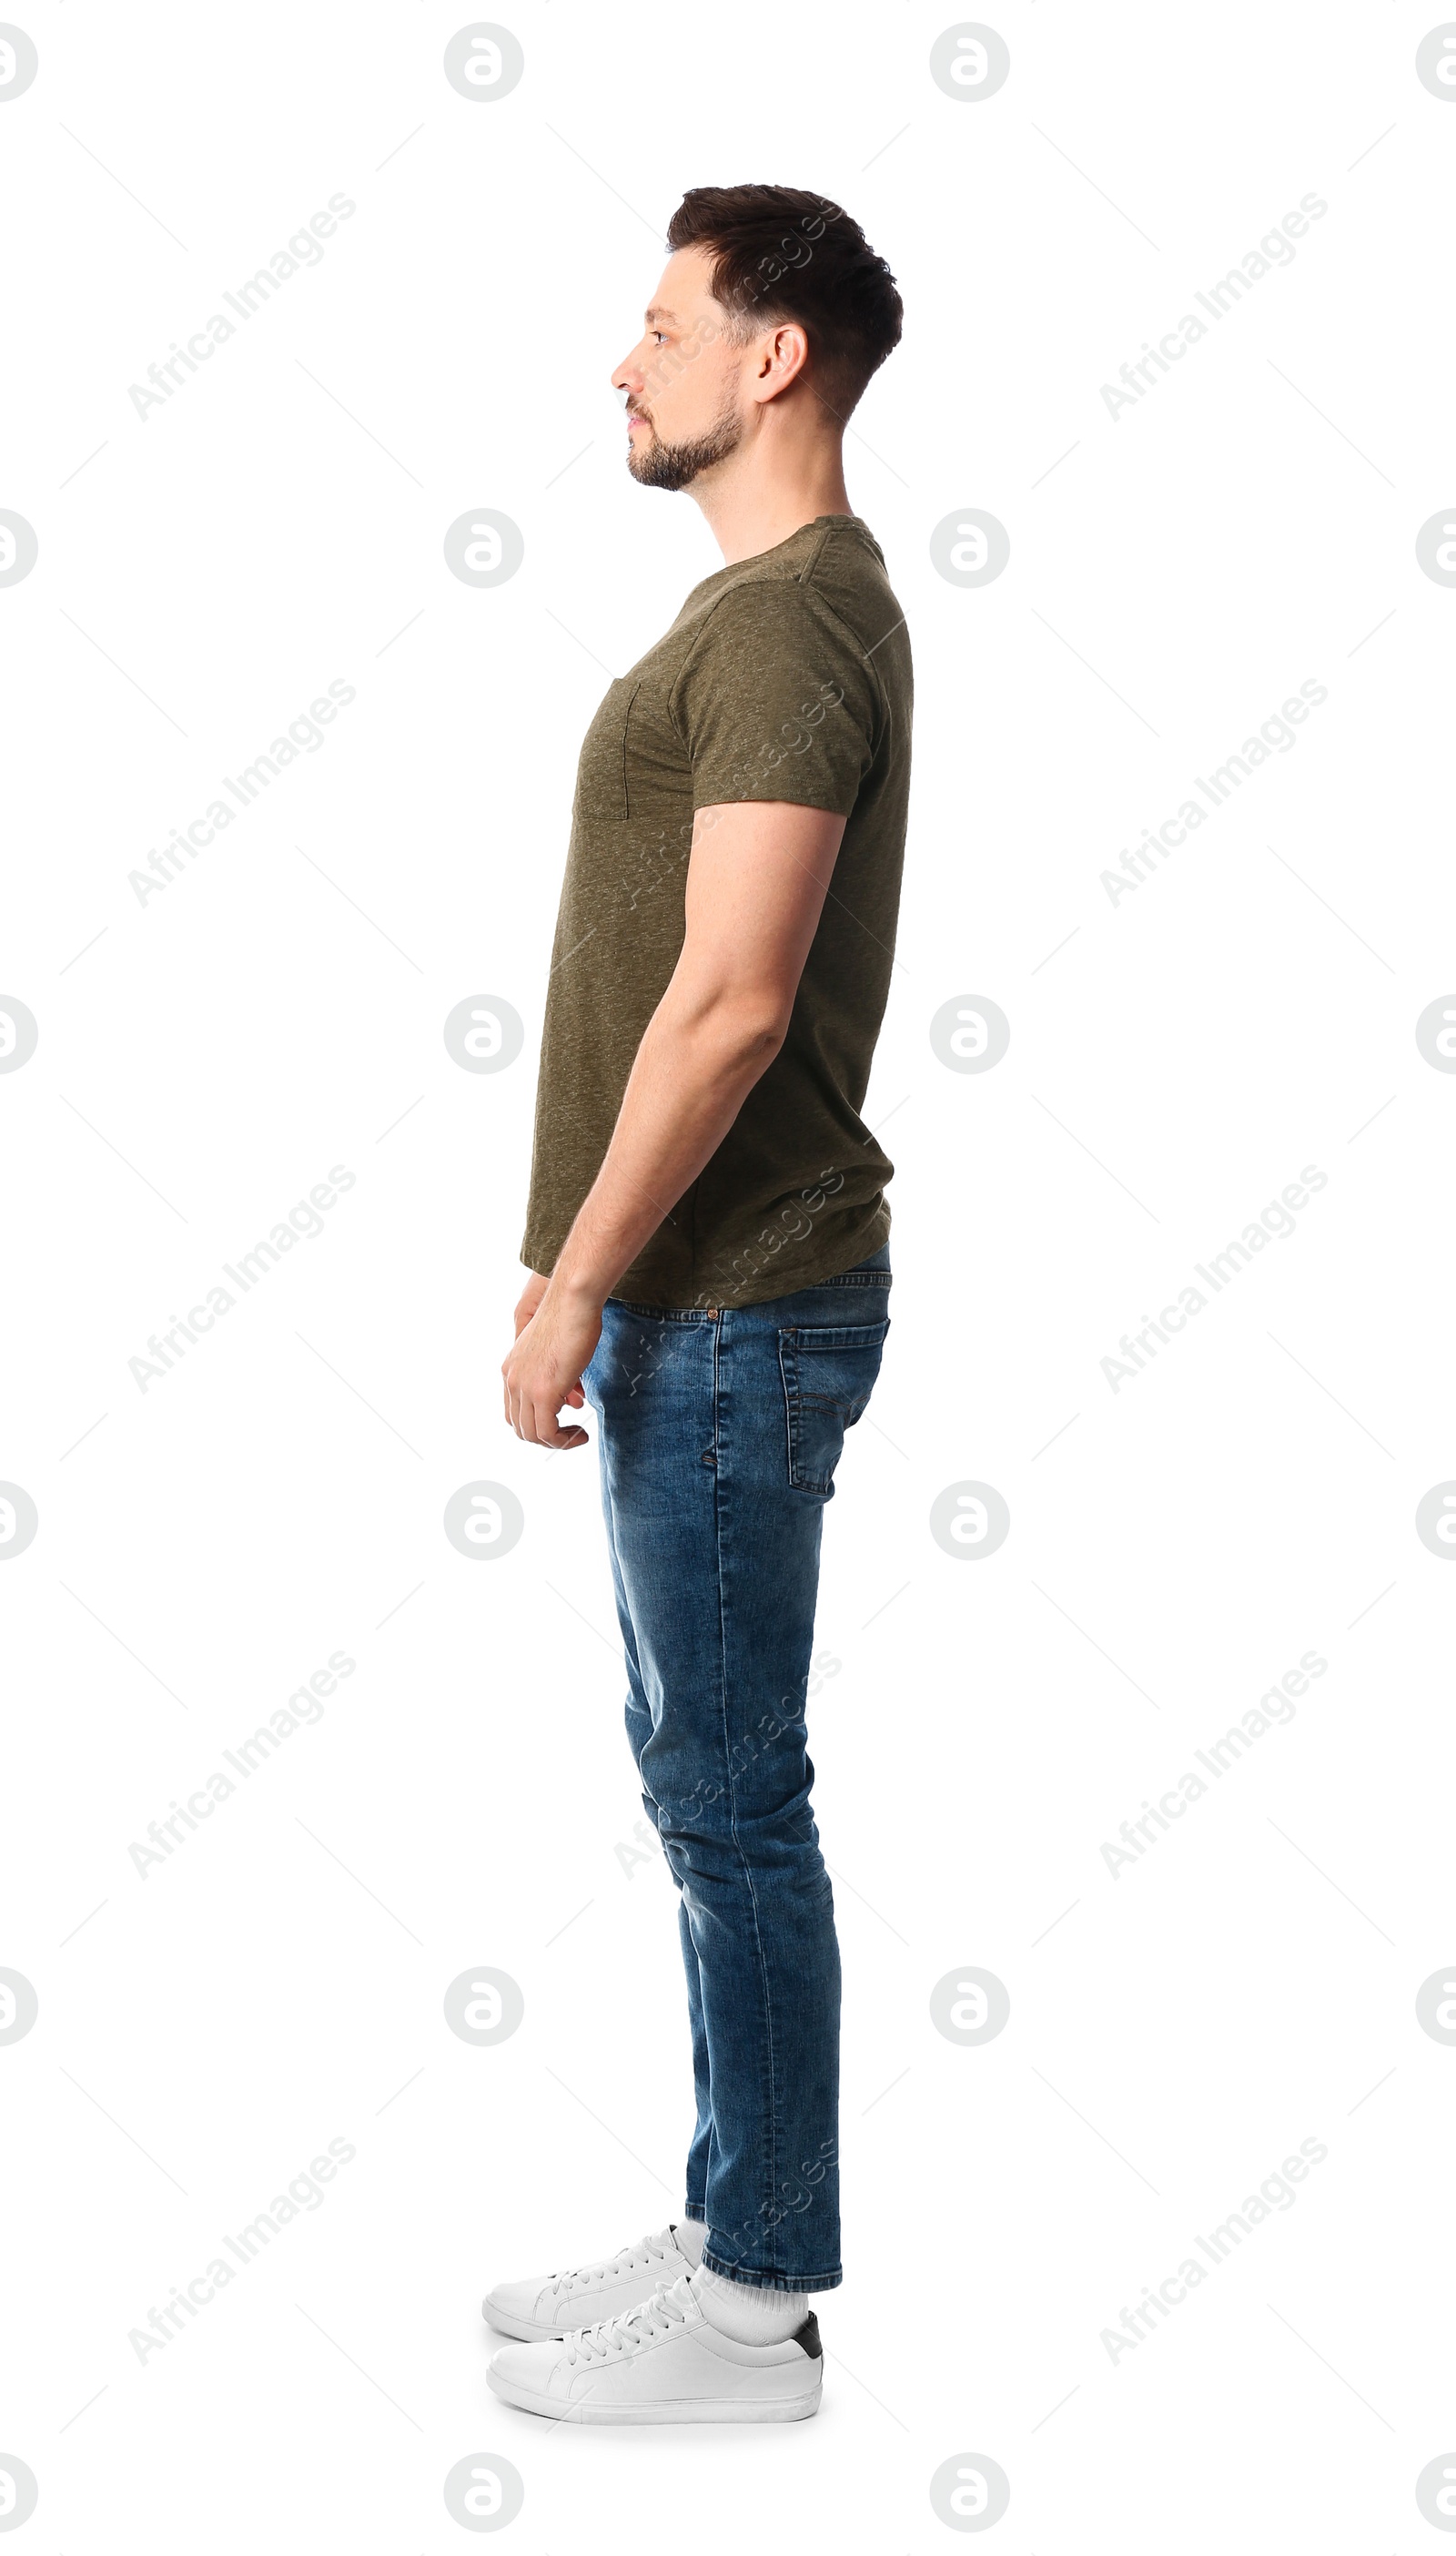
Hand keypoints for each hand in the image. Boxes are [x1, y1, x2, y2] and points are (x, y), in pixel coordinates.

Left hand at [502, 1276, 600, 1448]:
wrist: (573, 1302)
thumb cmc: (572, 1319)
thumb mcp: (557, 1353)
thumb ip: (558, 1377)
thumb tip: (570, 1400)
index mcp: (511, 1369)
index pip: (513, 1411)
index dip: (536, 1423)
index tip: (560, 1422)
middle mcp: (512, 1380)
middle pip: (520, 1427)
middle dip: (546, 1436)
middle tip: (570, 1435)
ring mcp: (525, 1387)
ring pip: (532, 1434)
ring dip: (556, 1442)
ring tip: (577, 1437)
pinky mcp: (542, 1393)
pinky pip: (547, 1432)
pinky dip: (563, 1440)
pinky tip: (581, 1435)